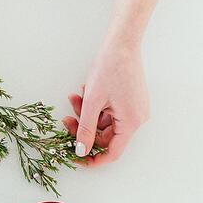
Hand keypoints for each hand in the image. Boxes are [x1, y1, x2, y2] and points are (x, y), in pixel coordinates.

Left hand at [63, 42, 148, 164]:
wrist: (122, 43)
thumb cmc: (110, 68)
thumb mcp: (92, 102)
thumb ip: (85, 129)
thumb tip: (81, 151)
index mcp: (131, 122)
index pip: (112, 153)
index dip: (93, 159)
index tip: (75, 159)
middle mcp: (136, 118)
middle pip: (105, 137)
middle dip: (83, 129)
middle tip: (66, 121)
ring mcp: (134, 109)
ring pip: (103, 123)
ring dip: (86, 115)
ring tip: (75, 98)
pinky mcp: (129, 101)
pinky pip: (108, 112)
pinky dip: (94, 106)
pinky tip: (84, 93)